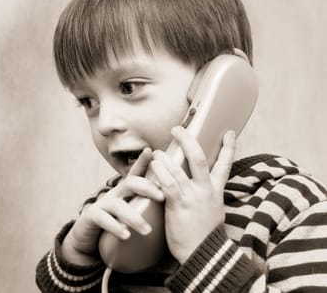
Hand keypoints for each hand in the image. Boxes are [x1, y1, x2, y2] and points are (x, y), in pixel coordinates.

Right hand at [62, 148, 164, 264]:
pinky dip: (115, 227)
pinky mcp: (91, 216)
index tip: (151, 151)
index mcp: (125, 192)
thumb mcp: (130, 211)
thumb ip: (145, 205)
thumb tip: (169, 203)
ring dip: (134, 217)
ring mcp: (102, 204)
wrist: (88, 238)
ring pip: (118, 205)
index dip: (142, 162)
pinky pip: (102, 219)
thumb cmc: (115, 223)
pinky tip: (126, 235)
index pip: (135, 174)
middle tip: (162, 197)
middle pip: (130, 183)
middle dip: (146, 187)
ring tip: (147, 230)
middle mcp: (114, 194)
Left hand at [150, 126, 235, 263]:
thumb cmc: (204, 234)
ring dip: (166, 157)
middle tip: (177, 129)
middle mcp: (205, 190)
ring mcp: (192, 196)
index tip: (230, 132)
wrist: (202, 255)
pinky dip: (160, 172)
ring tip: (158, 152)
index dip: (228, 147)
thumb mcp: (213, 210)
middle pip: (199, 157)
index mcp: (215, 190)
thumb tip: (201, 183)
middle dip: (188, 140)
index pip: (225, 164)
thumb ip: (206, 194)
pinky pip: (168, 183)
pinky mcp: (178, 205)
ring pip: (179, 168)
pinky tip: (154, 165)